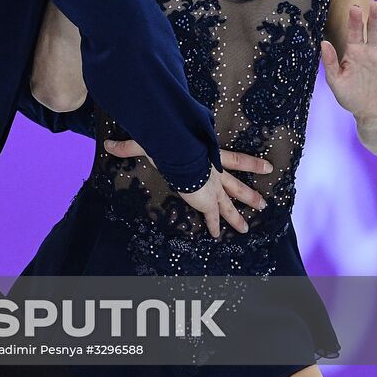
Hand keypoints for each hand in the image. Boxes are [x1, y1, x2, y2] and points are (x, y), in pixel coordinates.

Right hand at [104, 139, 273, 237]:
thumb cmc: (169, 141)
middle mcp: (215, 172)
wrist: (179, 152)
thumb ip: (130, 146)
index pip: (234, 160)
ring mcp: (212, 187)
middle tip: (263, 204)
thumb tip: (109, 145)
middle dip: (249, 196)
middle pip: (236, 185)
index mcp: (209, 156)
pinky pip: (212, 216)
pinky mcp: (206, 200)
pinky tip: (217, 235)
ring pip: (229, 203)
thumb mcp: (151, 143)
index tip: (267, 167)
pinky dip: (214, 226)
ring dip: (238, 215)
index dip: (251, 164)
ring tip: (247, 227)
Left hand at [321, 1, 376, 123]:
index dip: (354, 20)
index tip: (354, 8)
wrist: (371, 113)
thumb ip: (330, 63)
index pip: (354, 32)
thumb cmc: (350, 96)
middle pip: (373, 30)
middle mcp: (370, 51)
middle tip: (375, 3)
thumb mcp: (336, 82)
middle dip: (374, 17)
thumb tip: (323, 43)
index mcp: (354, 52)